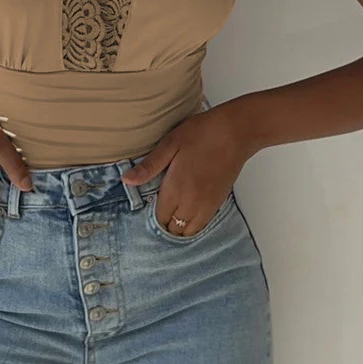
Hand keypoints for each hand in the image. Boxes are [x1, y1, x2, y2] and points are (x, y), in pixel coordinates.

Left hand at [122, 102, 249, 236]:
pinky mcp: (219, 202)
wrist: (236, 132)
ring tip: (175, 209)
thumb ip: (149, 166)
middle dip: (165, 222)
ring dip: (180, 225)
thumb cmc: (203, 133)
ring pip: (189, 231)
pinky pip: (203, 225)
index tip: (151, 201)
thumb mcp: (170, 144)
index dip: (153, 212)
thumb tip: (126, 180)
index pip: (159, 218)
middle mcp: (192, 203)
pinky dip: (194, 223)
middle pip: (173, 228)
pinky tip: (189, 208)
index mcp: (176, 189)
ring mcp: (208, 205)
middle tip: (162, 205)